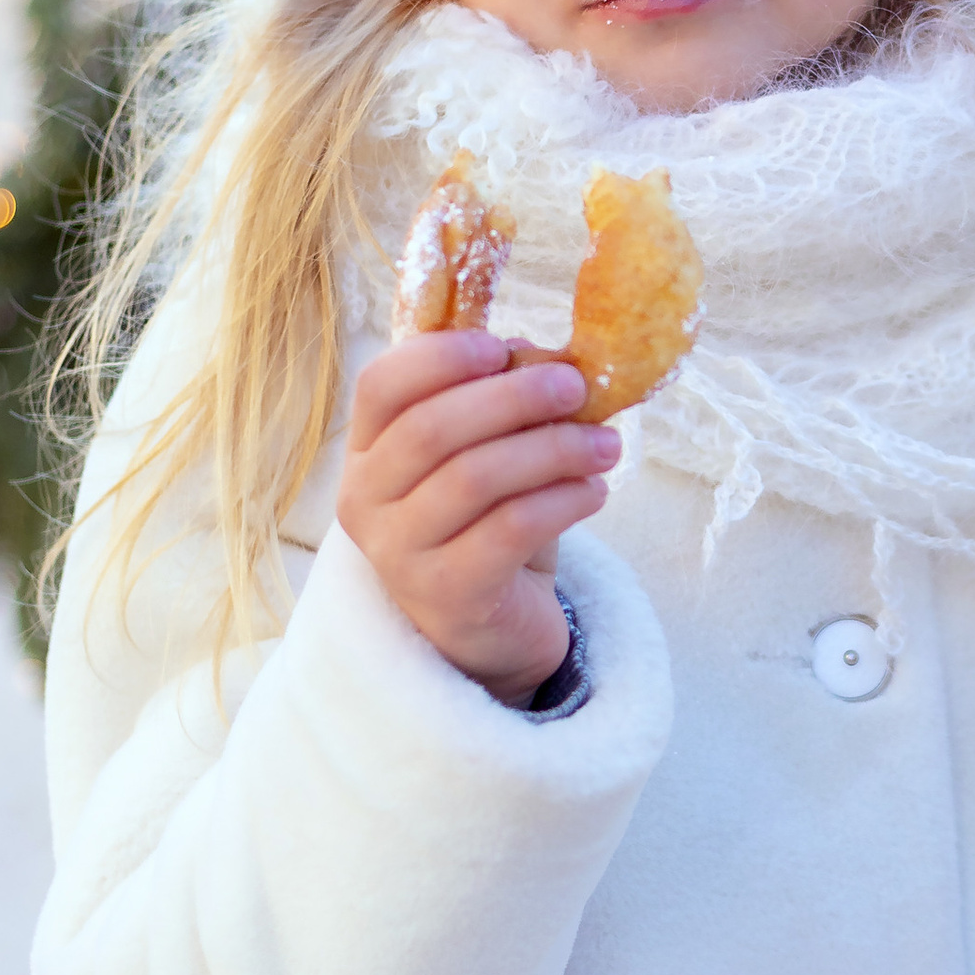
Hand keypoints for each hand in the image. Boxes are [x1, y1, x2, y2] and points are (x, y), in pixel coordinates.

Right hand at [335, 335, 619, 704]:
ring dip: (553, 449)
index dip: (438, 356)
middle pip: (432, 428)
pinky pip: (510, 529)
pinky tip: (595, 492)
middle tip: (577, 387)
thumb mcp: (490, 455)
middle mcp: (366, 501)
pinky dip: (562, 500)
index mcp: (367, 452)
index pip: (379, 385)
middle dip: (514, 398)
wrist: (494, 627)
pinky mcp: (447, 594)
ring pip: (475, 477)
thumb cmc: (489, 525)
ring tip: (607, 446)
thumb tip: (536, 354)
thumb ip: (501, 402)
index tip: (501, 346)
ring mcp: (399, 553)